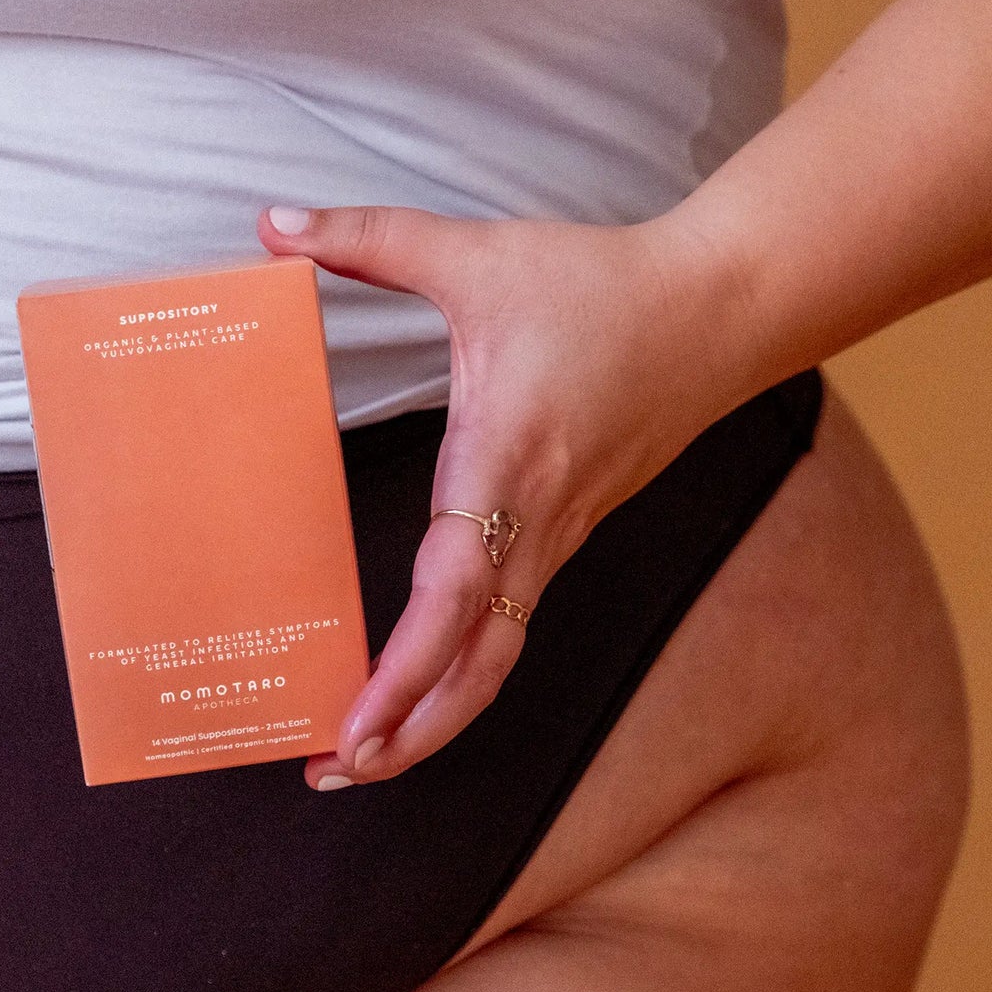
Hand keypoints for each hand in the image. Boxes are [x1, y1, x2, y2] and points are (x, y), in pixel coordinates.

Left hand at [255, 203, 740, 790]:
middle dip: (412, 729)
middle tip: (333, 770)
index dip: (407, 665)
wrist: (719, 310)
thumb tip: (271, 222)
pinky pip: (520, 619)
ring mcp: (565, 531)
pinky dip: (470, 666)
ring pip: (504, 652)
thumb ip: (371, 237)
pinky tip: (427, 672)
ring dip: (438, 711)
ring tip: (367, 747)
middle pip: (483, 659)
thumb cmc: (604, 286)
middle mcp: (541, 515)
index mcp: (510, 455)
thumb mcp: (478, 252)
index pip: (459, 588)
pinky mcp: (575, 527)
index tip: (354, 722)